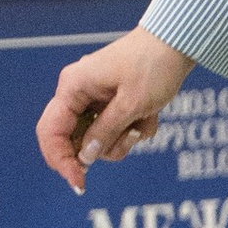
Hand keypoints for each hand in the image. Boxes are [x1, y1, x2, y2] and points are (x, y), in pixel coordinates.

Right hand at [38, 27, 192, 192]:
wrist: (177, 44)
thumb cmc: (153, 66)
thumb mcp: (131, 104)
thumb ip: (104, 132)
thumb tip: (84, 158)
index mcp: (73, 87)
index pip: (51, 132)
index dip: (61, 161)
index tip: (79, 182)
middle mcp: (78, 92)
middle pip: (73, 139)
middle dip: (102, 147)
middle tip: (129, 139)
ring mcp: (94, 98)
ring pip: (97, 139)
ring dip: (124, 138)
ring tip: (144, 120)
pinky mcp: (111, 103)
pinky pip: (115, 130)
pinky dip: (134, 129)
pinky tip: (150, 115)